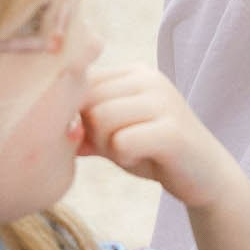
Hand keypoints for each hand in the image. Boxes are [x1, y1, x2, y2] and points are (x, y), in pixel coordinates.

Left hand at [78, 64, 236, 212]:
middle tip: (119, 148)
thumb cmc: (154, 153)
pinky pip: (122, 142)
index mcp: (134, 73)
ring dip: (108, 146)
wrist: (205, 176)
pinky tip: (144, 159)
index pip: (81, 84)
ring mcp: (164, 101)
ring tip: (131, 152)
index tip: (99, 135)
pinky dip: (124, 158)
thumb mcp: (115, 135)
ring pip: (101, 119)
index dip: (78, 116)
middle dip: (93, 133)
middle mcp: (149, 79)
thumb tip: (43, 127)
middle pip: (87, 101)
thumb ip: (84, 126)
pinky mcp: (172, 130)